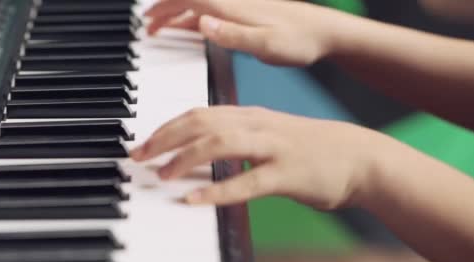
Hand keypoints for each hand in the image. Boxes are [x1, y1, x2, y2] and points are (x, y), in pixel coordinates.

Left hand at [131, 106, 390, 208]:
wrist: (360, 158)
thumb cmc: (311, 150)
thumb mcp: (270, 137)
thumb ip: (238, 141)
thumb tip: (202, 153)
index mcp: (251, 116)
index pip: (199, 113)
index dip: (167, 127)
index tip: (144, 143)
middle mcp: (257, 126)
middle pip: (200, 123)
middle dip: (164, 139)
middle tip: (139, 157)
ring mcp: (272, 148)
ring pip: (218, 145)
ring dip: (184, 159)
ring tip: (161, 175)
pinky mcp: (285, 175)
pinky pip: (245, 182)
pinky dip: (215, 190)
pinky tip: (193, 199)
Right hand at [144, 0, 346, 65]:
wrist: (326, 33)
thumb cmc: (300, 40)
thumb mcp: (266, 45)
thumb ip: (233, 35)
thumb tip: (203, 24)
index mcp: (232, 7)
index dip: (164, 6)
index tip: (148, 19)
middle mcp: (233, 3)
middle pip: (189, 0)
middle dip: (164, 9)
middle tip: (147, 25)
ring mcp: (239, 7)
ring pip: (199, 6)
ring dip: (177, 14)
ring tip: (160, 27)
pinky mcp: (246, 14)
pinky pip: (213, 14)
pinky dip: (196, 20)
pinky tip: (193, 29)